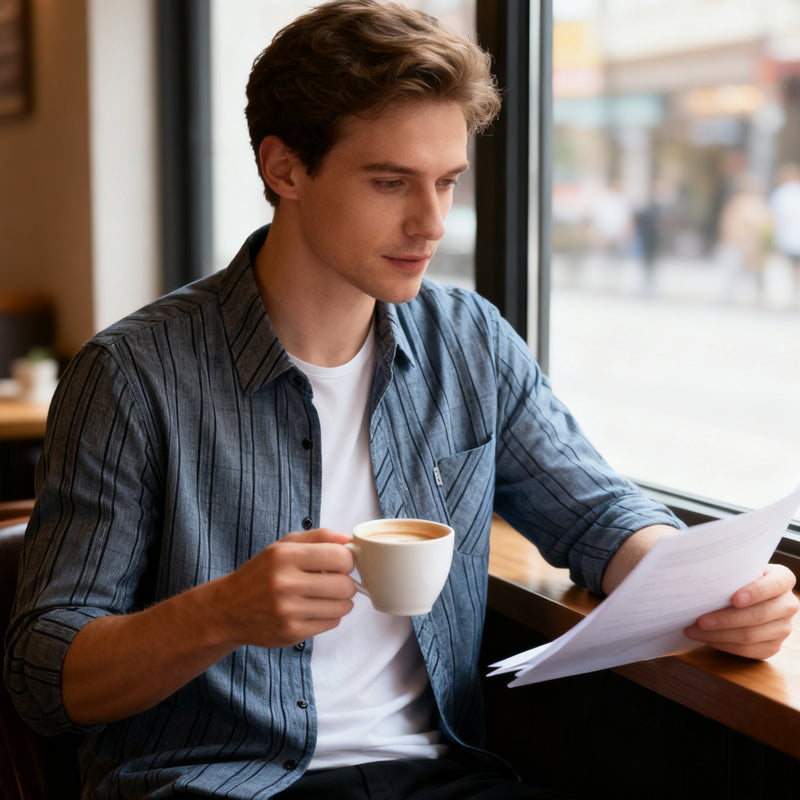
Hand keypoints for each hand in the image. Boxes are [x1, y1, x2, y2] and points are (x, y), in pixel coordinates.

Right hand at [213, 528, 356, 649]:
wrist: (228, 609)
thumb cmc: (261, 574)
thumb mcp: (283, 546)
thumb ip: (318, 537)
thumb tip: (347, 540)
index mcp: (285, 556)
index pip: (340, 558)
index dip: (347, 560)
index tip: (340, 563)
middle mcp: (285, 584)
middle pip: (345, 585)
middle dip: (347, 582)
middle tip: (336, 581)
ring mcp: (288, 612)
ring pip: (342, 607)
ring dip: (341, 601)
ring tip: (326, 595)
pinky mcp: (291, 633)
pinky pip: (331, 623)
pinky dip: (330, 616)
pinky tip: (315, 609)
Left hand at [684, 563, 798, 658]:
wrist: (746, 593)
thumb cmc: (737, 577)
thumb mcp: (739, 568)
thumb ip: (731, 571)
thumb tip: (702, 579)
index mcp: (783, 579)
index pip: (774, 585)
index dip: (755, 592)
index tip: (734, 599)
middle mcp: (788, 604)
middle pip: (758, 615)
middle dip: (725, 619)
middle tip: (700, 620)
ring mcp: (783, 628)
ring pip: (750, 636)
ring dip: (718, 635)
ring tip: (694, 630)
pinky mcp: (774, 646)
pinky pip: (748, 650)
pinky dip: (723, 645)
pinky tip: (706, 638)